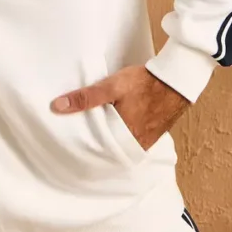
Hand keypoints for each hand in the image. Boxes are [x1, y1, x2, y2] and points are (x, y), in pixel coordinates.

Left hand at [50, 65, 190, 150]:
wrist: (175, 80)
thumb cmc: (144, 83)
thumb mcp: (111, 87)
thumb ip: (85, 98)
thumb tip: (57, 107)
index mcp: (123, 139)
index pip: (95, 151)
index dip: (81, 148)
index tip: (66, 145)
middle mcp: (134, 145)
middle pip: (106, 149)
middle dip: (92, 144)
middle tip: (74, 139)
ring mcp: (144, 141)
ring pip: (117, 145)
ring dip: (105, 139)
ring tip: (89, 132)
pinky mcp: (150, 134)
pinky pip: (129, 140)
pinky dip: (118, 135)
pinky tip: (110, 127)